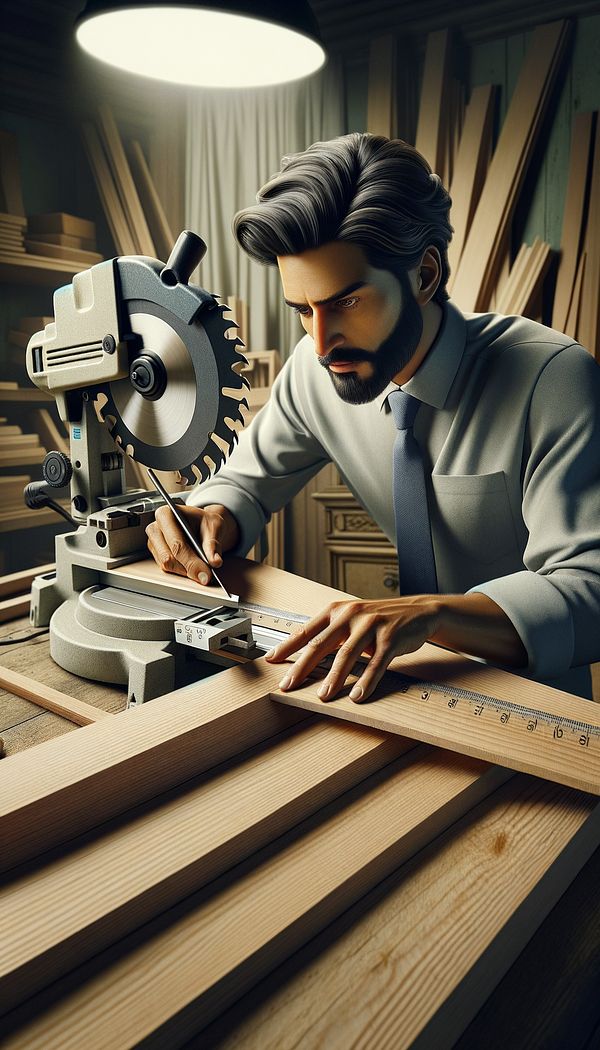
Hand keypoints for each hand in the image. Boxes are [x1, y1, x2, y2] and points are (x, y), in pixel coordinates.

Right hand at [145, 503, 238, 583]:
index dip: (191, 561)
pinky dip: (182, 571)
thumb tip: (214, 562)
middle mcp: (155, 528)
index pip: (176, 543)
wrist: (201, 525)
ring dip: (186, 571)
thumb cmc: (204, 522)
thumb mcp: (214, 526)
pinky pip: (168, 569)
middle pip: (169, 557)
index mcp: (166, 514)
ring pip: (167, 566)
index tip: (205, 573)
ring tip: (202, 568)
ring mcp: (154, 542)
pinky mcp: (156, 554)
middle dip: (189, 569)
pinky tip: (193, 566)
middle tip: (206, 576)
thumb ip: (213, 544)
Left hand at [265, 597, 441, 702]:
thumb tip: (305, 658)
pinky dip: (366, 681)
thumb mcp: (352, 621)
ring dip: (333, 678)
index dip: (287, 647)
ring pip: (346, 655)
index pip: (306, 631)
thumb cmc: (380, 619)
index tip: (270, 661)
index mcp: (336, 611)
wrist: (418, 611)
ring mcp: (371, 625)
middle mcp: (350, 615)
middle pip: (321, 644)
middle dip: (302, 667)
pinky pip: (376, 663)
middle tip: (288, 685)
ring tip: (323, 696)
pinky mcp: (391, 637)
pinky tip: (358, 695)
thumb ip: (331, 635)